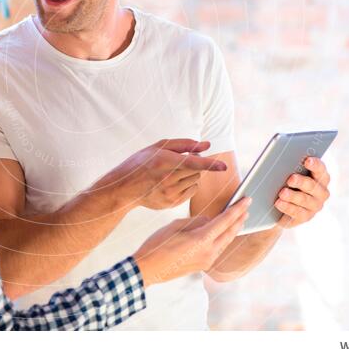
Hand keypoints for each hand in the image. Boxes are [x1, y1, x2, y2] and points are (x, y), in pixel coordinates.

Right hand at [95, 139, 227, 209]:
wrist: (124, 188)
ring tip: (172, 174)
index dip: (210, 164)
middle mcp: (168, 178)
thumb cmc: (140, 164)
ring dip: (190, 176)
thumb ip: (184, 145)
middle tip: (179, 163)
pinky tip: (171, 184)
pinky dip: (186, 186)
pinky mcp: (172, 203)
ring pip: (195, 182)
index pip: (193, 163)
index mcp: (165, 161)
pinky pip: (190, 192)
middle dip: (194, 166)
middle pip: (197, 172)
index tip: (224, 166)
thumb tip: (206, 145)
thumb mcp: (158, 147)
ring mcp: (170, 193)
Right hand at [133, 197, 250, 285]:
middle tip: (246, 207)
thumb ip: (196, 221)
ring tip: (239, 219)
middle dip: (239, 219)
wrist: (148, 269)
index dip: (237, 209)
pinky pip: (218, 249)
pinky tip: (224, 233)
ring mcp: (206, 261)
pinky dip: (224, 238)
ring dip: (233, 229)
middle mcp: (208, 252)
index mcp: (201, 239)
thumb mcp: (175, 226)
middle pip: (230, 232)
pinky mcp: (202, 265)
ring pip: (225, 242)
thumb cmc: (157, 245)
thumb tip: (208, 221)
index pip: (225, 221)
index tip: (246, 200)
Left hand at [275, 156, 330, 227]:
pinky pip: (297, 212)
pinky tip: (279, 203)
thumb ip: (292, 167)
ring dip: (293, 196)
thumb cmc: (288, 184)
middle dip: (301, 182)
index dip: (315, 165)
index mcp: (320, 177)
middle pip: (312, 185)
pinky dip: (287, 207)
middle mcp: (321, 192)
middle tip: (290, 179)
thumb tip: (284, 160)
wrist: (281, 206)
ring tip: (282, 193)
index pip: (320, 169)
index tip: (307, 160)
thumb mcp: (290, 174)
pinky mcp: (306, 216)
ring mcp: (315, 205)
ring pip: (304, 200)